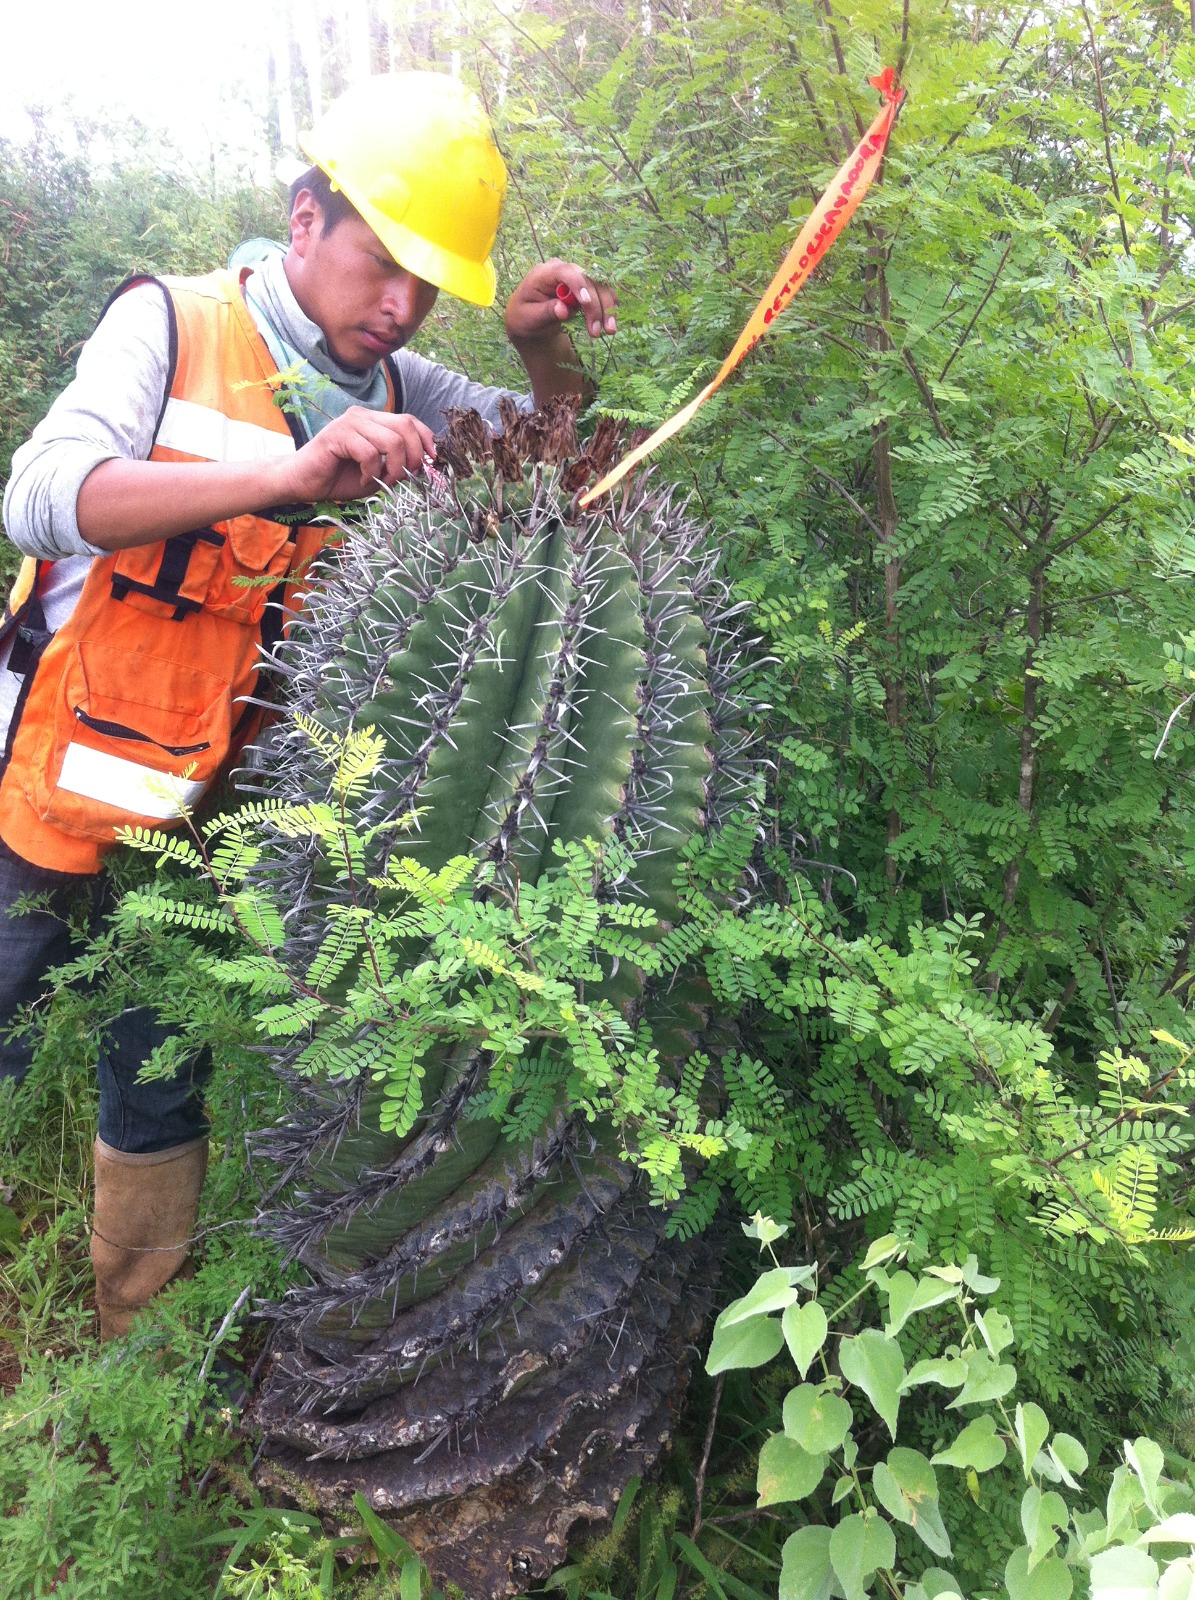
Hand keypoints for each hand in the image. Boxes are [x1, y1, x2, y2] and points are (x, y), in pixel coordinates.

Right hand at [277, 408, 436, 503]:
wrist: (302, 482)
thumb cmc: (339, 478)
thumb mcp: (378, 474)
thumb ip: (398, 466)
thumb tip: (424, 466)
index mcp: (374, 421)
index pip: (410, 421)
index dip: (426, 440)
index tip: (431, 462)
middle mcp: (363, 416)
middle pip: (406, 427)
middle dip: (413, 457)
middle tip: (401, 478)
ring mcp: (350, 422)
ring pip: (392, 441)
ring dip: (393, 469)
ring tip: (379, 481)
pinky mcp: (337, 435)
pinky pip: (369, 453)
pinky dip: (371, 473)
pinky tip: (361, 480)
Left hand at [504, 258, 617, 346]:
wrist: (529, 318)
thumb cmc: (524, 316)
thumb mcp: (529, 318)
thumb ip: (546, 312)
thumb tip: (563, 310)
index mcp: (543, 273)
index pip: (564, 272)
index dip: (577, 284)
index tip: (586, 303)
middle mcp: (563, 270)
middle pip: (586, 280)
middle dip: (595, 305)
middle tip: (597, 332)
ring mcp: (576, 277)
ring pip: (599, 286)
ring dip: (607, 308)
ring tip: (609, 331)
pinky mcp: (586, 288)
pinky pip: (602, 293)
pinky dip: (608, 308)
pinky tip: (611, 323)